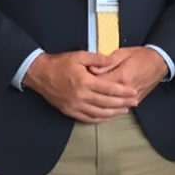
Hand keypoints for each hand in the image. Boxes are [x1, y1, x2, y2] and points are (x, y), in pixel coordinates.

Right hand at [23, 51, 138, 122]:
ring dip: (114, 113)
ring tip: (124, 109)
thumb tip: (112, 60)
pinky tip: (107, 116)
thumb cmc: (59, 64)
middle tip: (135, 102)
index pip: (109, 89)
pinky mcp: (69, 111)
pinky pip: (88, 118)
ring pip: (99, 113)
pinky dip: (100, 119)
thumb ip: (97, 59)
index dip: (123, 91)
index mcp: (84, 82)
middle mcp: (81, 96)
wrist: (40, 74)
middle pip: (107, 103)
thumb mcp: (79, 56)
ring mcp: (75, 106)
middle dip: (123, 103)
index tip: (133, 92)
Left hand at [89, 47, 168, 102]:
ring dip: (99, 103)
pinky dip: (110, 108)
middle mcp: (126, 89)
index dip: (88, 81)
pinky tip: (102, 107)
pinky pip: (120, 108)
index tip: (81, 78)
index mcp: (121, 76)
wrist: (160, 62)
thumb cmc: (142, 56)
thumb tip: (92, 69)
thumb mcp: (122, 53)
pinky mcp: (136, 101)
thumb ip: (106, 62)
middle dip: (92, 93)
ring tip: (88, 100)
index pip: (99, 83)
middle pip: (103, 96)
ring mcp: (132, 97)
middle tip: (82, 89)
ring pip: (111, 105)